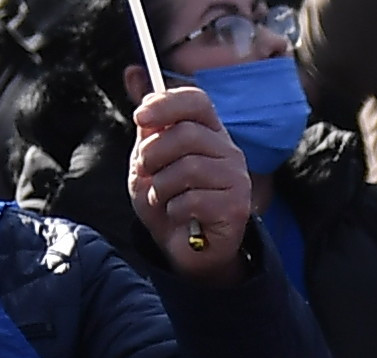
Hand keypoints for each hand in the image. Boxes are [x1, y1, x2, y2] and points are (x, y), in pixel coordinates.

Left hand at [129, 83, 255, 275]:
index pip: (196, 101)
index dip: (166, 103)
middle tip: (145, 171)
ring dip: (161, 186)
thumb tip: (140, 91)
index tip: (139, 117)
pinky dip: (174, 209)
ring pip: (189, 168)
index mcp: (208, 132)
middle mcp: (228, 151)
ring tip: (162, 198)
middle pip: (187, 134)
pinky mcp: (237, 208)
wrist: (184, 248)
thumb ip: (149, 130)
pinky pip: (194, 200)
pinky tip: (179, 215)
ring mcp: (236, 179)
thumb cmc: (167, 200)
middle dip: (153, 154)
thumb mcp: (149, 161)